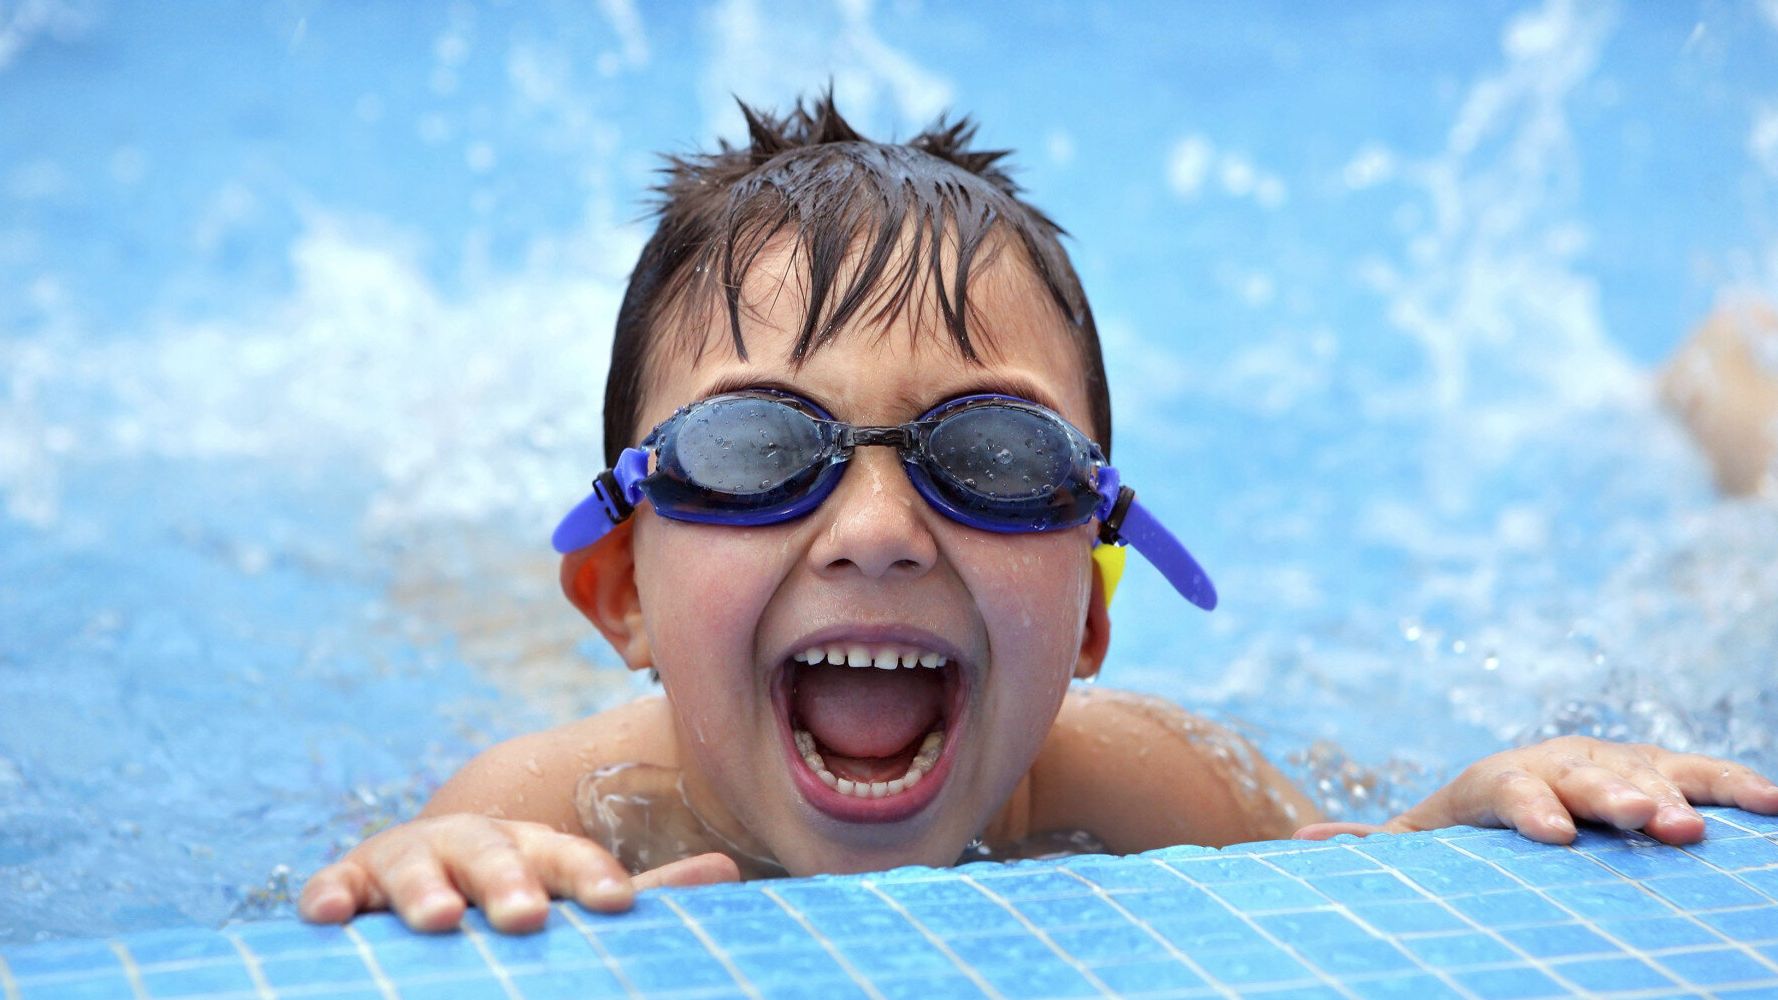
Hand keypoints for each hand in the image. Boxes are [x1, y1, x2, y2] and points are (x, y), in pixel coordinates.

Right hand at [298, 814, 740, 932]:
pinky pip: (338, 884)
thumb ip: (646, 892)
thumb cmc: (518, 893)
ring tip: (441, 918)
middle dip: (510, 881)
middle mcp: (475, 843)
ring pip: (417, 863)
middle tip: (527, 916)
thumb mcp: (573, 893)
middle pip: (495, 854)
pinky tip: (330, 913)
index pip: (569, 857)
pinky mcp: (352, 880)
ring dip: (426, 888)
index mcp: (535, 847)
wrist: (433, 882)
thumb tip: (727, 871)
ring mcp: (411, 858)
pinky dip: (332, 893)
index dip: (591, 876)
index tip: (617, 903)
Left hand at [1293, 736, 1777, 845]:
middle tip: (1649, 821)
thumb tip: (1305, 841)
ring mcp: (1614, 763)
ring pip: (1649, 773)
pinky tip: (1775, 808)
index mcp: (1500, 782)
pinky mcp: (1661, 769)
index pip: (1512, 791)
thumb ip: (1374, 844)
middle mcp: (1560, 764)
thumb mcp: (1422, 837)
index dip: (1533, 811)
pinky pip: (1702, 773)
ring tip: (1703, 828)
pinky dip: (1736, 787)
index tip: (1554, 838)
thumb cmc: (1471, 828)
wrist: (1531, 786)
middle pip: (1587, 780)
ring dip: (1682, 795)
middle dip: (1616, 799)